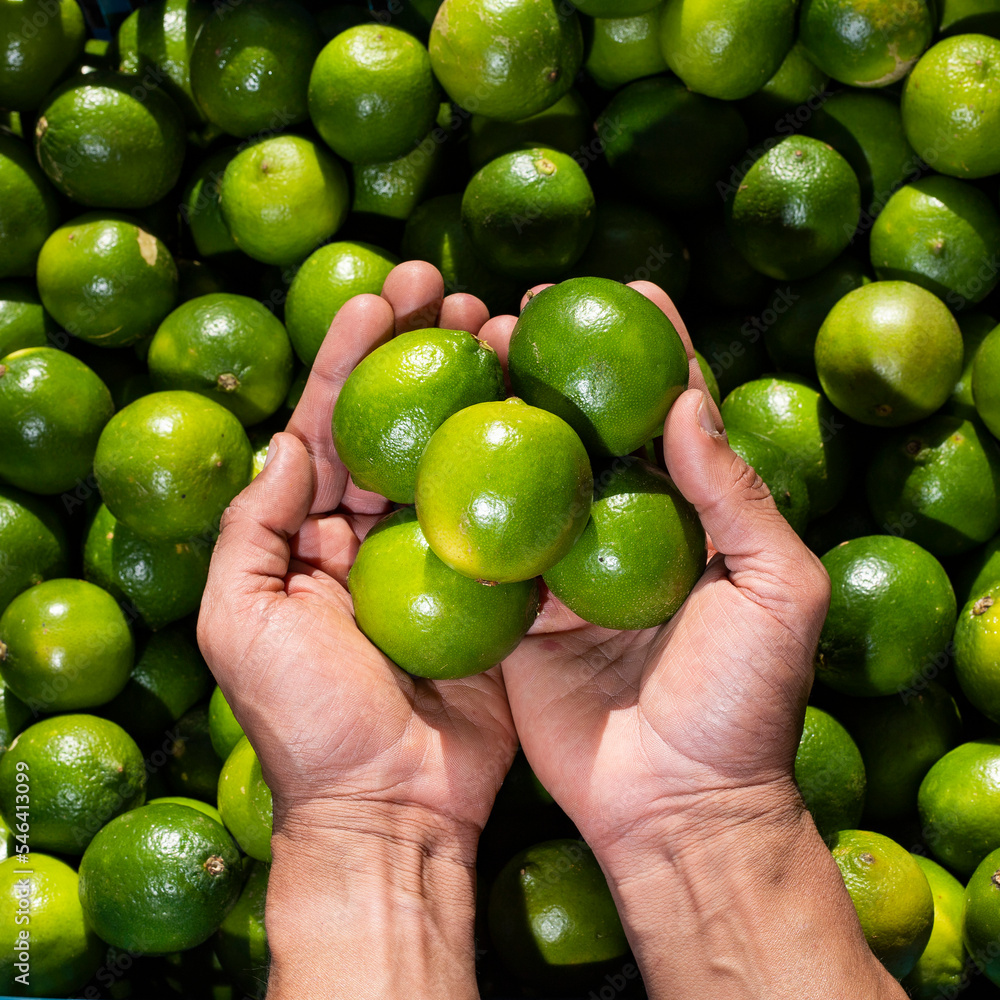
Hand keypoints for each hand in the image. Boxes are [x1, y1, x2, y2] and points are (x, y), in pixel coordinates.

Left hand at [197, 262, 515, 999]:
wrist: (392, 807)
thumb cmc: (308, 723)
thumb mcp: (242, 625)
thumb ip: (251, 530)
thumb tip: (285, 443)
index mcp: (308, 536)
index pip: (326, 424)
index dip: (349, 355)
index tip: (382, 293)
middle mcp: (370, 534)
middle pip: (394, 423)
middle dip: (417, 350)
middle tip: (452, 288)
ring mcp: (436, 556)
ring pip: (453, 454)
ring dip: (474, 388)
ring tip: (500, 325)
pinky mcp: (490, 586)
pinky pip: (504, 513)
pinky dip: (521, 460)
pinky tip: (544, 408)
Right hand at [480, 282, 904, 999]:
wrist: (673, 807)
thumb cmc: (743, 704)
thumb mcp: (775, 594)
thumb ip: (734, 498)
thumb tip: (686, 400)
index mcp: (693, 519)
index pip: (675, 412)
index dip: (655, 344)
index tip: (624, 284)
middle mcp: (624, 533)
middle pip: (586, 428)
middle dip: (556, 363)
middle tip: (519, 308)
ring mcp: (564, 569)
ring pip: (527, 474)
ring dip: (499, 411)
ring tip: (465, 348)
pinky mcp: (516, 611)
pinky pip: (484, 544)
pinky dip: (459, 493)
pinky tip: (426, 438)